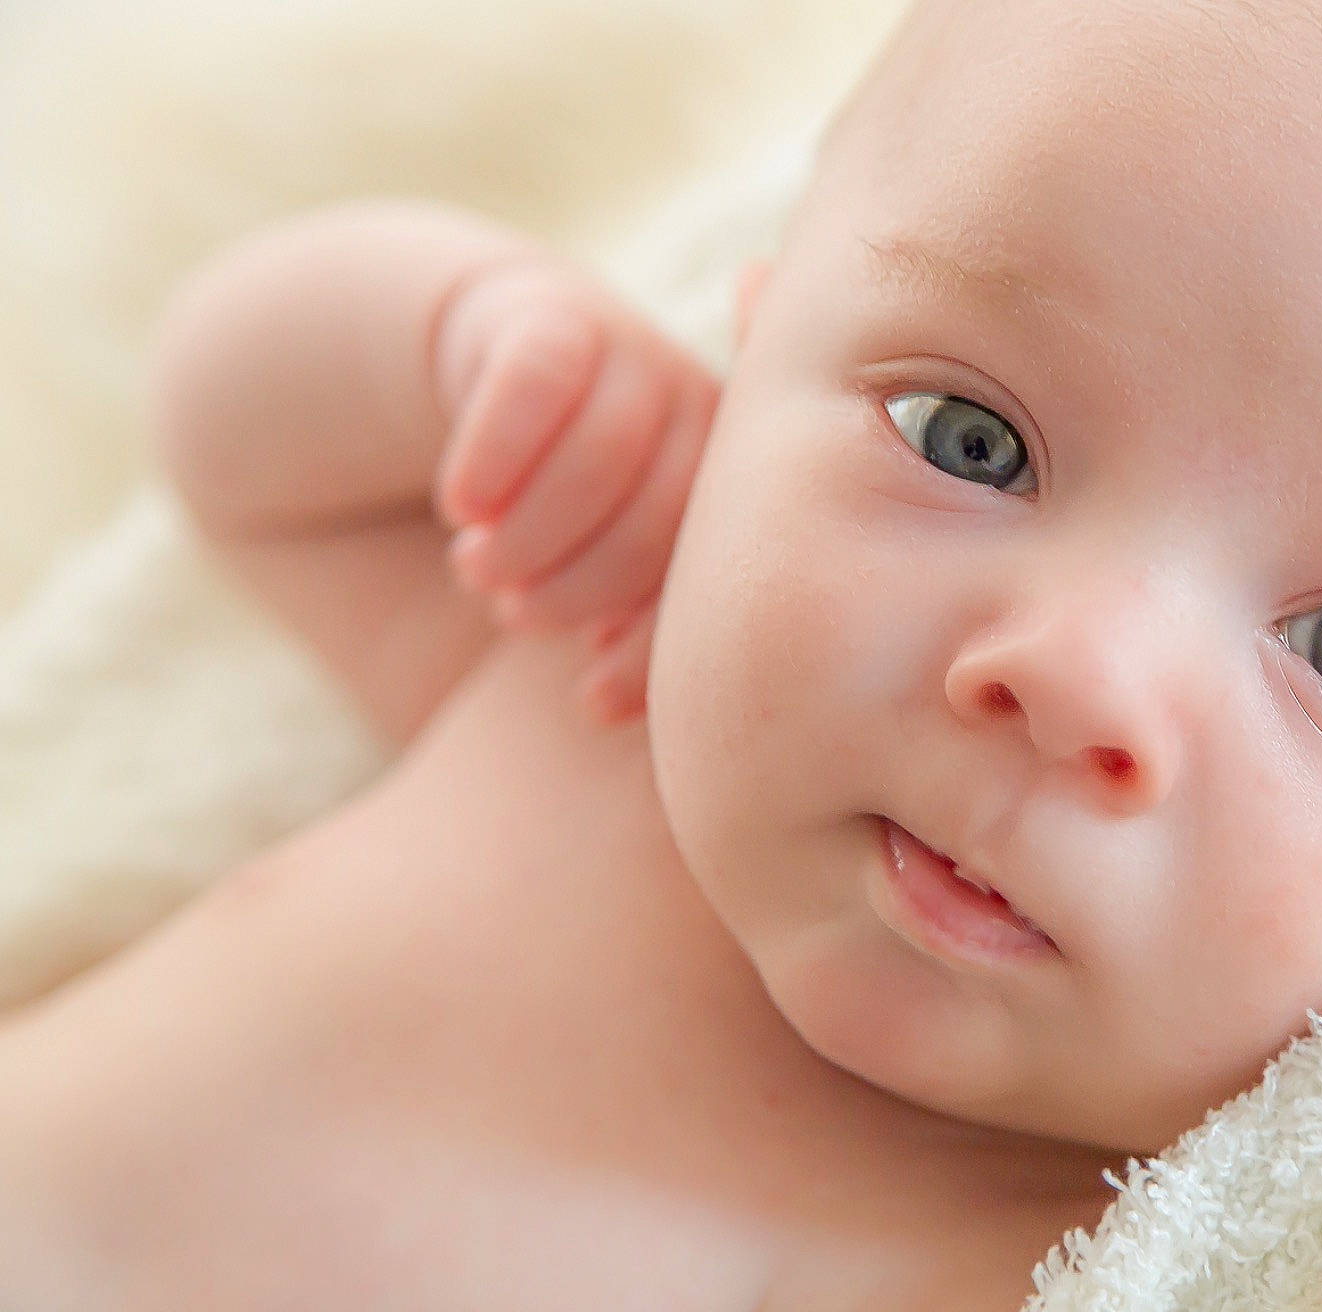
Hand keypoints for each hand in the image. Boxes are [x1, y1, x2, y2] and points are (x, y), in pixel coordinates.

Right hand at [430, 262, 717, 723]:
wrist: (399, 426)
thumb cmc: (507, 580)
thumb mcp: (562, 652)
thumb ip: (618, 706)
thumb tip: (685, 808)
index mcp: (734, 508)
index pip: (740, 579)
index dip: (666, 646)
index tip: (591, 707)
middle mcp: (700, 425)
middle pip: (685, 505)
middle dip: (598, 579)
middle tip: (520, 623)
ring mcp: (630, 356)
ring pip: (618, 439)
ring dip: (544, 522)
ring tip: (481, 575)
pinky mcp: (545, 310)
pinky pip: (544, 372)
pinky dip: (499, 448)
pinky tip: (457, 506)